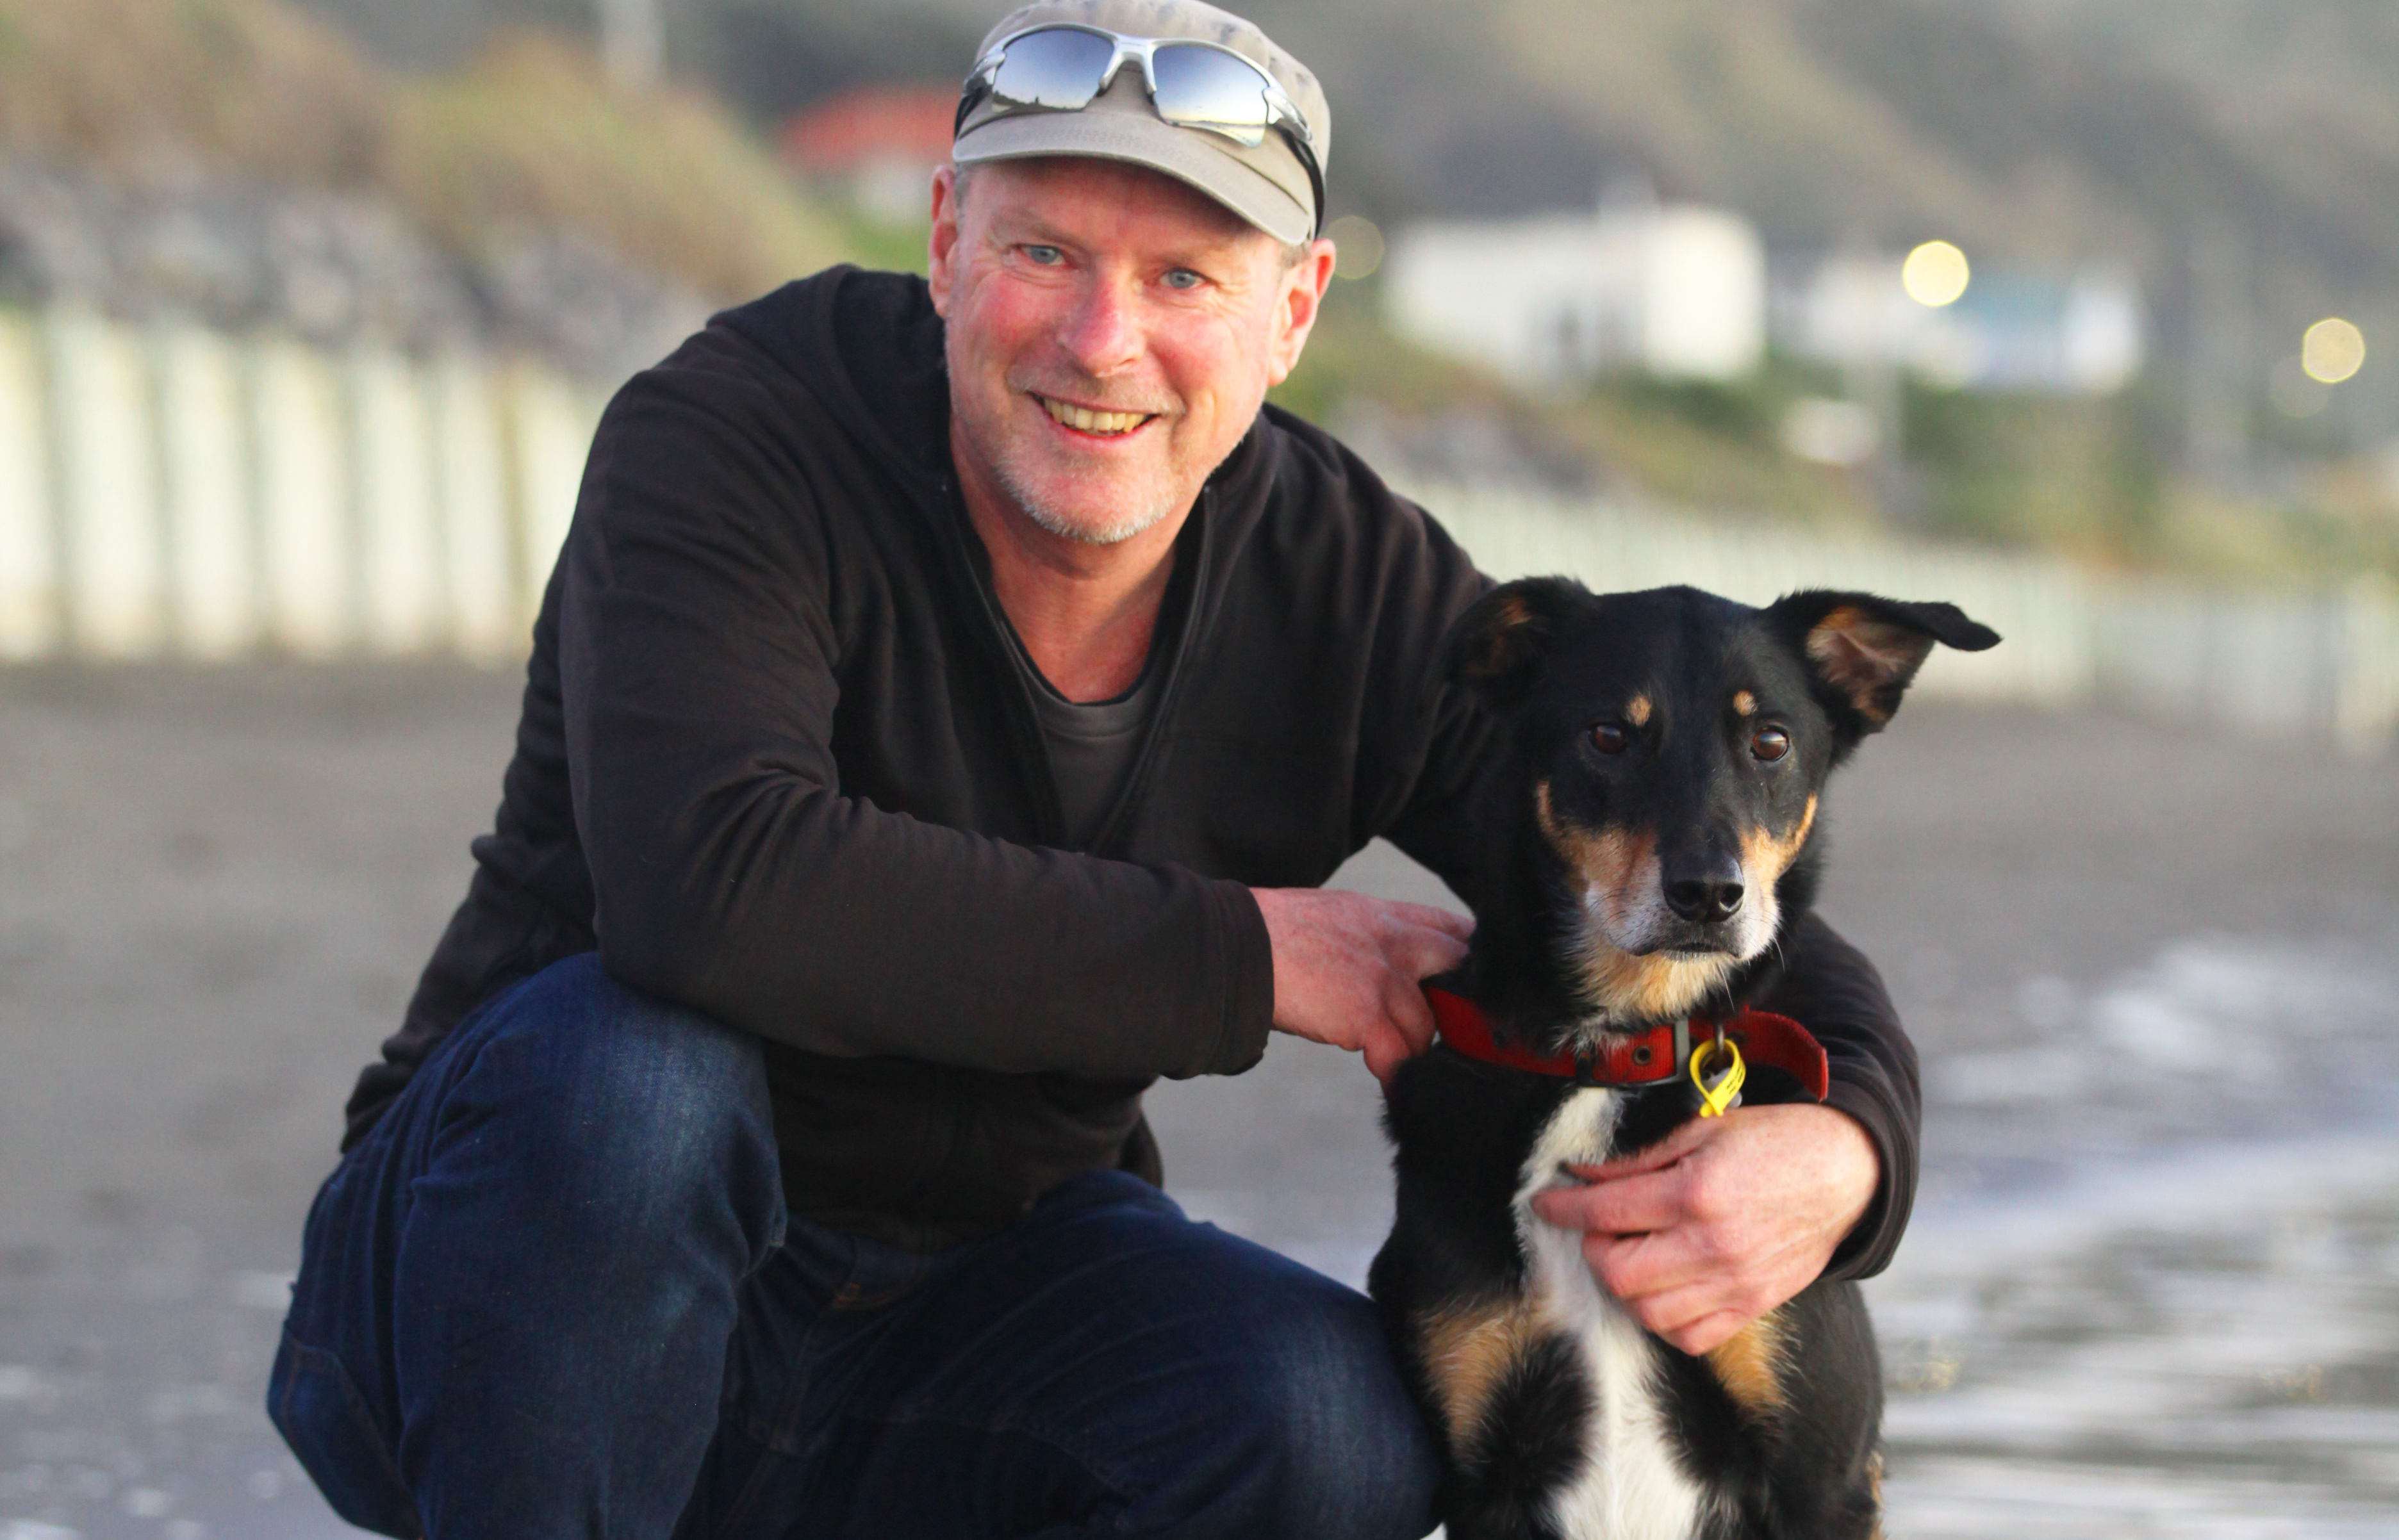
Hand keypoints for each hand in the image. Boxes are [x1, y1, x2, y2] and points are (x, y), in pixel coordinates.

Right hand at [1250, 888, 1471, 1085]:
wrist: (1237, 945)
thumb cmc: (1270, 931)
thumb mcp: (1333, 913)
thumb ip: (1367, 936)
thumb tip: (1376, 964)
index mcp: (1385, 915)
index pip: (1453, 929)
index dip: (1469, 957)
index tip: (1470, 981)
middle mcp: (1395, 943)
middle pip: (1459, 975)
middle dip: (1458, 1005)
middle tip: (1447, 1028)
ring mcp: (1384, 980)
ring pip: (1426, 1027)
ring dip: (1410, 1045)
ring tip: (1385, 1052)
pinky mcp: (1366, 1017)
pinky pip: (1400, 1058)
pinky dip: (1396, 1076)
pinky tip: (1390, 1084)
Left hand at [1527, 1103, 1877, 1354]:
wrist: (1842, 1173)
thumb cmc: (1772, 1143)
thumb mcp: (1701, 1130)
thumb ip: (1637, 1158)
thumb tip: (1581, 1174)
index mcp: (1696, 1193)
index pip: (1606, 1211)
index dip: (1564, 1208)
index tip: (1546, 1204)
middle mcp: (1712, 1245)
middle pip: (1618, 1272)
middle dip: (1594, 1249)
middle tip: (1600, 1229)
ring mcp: (1734, 1283)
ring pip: (1647, 1312)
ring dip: (1624, 1286)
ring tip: (1631, 1255)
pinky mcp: (1751, 1306)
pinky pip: (1689, 1337)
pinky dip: (1663, 1319)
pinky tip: (1662, 1288)